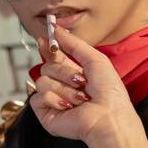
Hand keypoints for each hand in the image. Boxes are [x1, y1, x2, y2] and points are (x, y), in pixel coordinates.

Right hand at [32, 26, 132, 144]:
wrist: (108, 117)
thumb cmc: (109, 93)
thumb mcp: (95, 59)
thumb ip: (74, 43)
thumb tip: (56, 29)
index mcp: (75, 73)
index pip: (55, 56)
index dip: (49, 47)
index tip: (46, 39)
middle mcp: (63, 86)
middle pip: (47, 66)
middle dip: (65, 72)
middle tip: (81, 81)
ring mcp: (53, 99)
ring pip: (42, 80)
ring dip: (64, 88)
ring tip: (80, 98)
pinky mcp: (46, 113)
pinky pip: (37, 97)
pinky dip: (54, 99)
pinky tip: (68, 106)